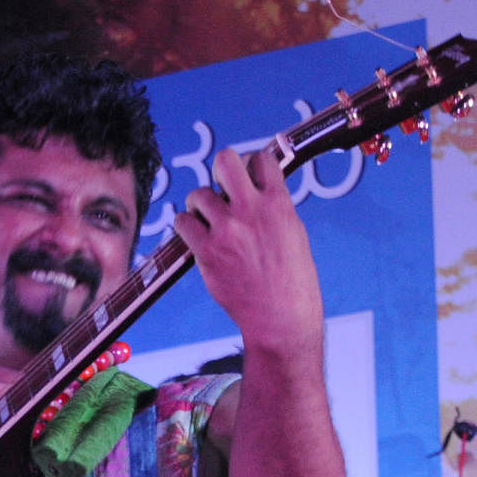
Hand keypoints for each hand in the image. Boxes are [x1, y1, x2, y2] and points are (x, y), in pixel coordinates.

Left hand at [172, 148, 322, 354]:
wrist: (280, 317)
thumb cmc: (291, 280)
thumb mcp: (293, 233)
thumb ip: (273, 208)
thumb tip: (255, 189)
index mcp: (278, 203)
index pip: (260, 159)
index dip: (250, 167)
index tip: (247, 180)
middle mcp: (251, 210)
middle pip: (225, 160)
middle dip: (220, 170)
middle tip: (221, 188)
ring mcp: (226, 230)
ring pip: (197, 194)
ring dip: (199, 205)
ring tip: (207, 220)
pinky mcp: (206, 251)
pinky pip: (183, 222)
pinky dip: (186, 226)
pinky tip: (195, 236)